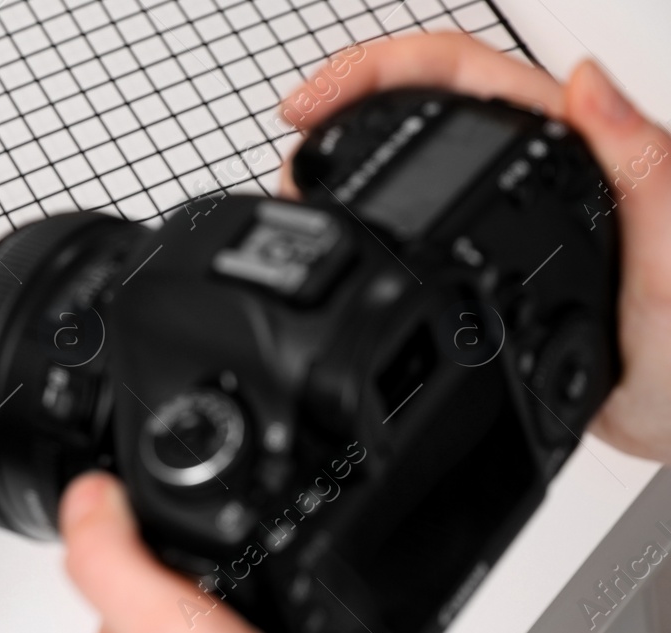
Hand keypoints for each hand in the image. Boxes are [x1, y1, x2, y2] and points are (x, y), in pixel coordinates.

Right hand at [282, 34, 670, 464]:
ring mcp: (512, 219)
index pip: (464, 72)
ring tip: (298, 193)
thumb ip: (641, 164)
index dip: (377, 72)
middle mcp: (544, 168)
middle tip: (289, 153)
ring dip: (350, 160)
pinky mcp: (496, 268)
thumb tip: (585, 81)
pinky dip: (372, 224)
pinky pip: (422, 226)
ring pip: (417, 160)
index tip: (311, 106)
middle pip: (425, 102)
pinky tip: (346, 247)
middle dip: (341, 110)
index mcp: (581, 143)